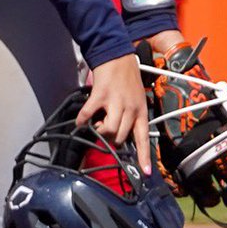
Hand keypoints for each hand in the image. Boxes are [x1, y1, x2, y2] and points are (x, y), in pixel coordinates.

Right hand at [76, 53, 150, 174]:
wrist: (116, 54)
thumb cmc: (127, 76)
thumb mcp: (137, 97)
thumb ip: (132, 115)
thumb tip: (123, 134)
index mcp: (141, 110)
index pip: (144, 138)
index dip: (144, 157)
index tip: (146, 173)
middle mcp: (130, 108)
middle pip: (121, 138)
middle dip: (112, 140)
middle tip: (107, 133)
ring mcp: (115, 102)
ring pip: (108, 131)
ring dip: (100, 132)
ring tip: (97, 125)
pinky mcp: (100, 95)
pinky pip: (89, 115)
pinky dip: (83, 120)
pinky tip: (81, 121)